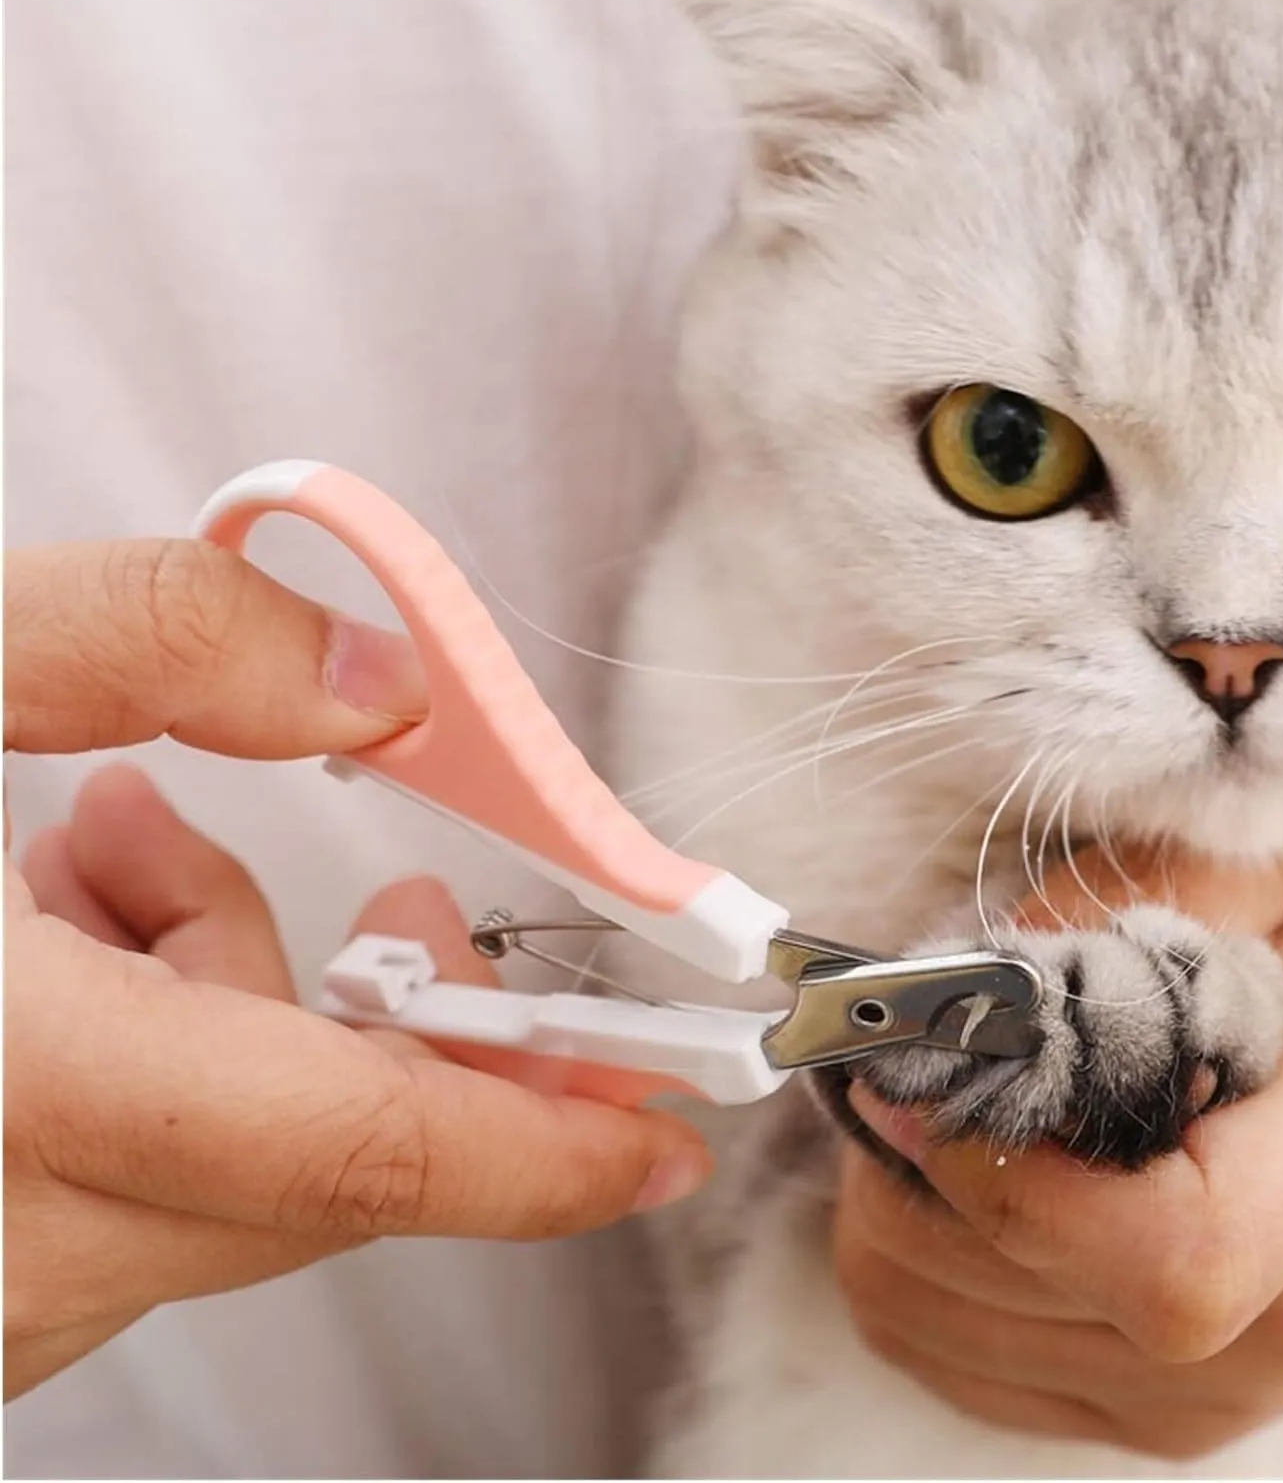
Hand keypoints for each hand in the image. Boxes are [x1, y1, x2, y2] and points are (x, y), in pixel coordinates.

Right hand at [4, 541, 710, 1398]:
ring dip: (239, 1020)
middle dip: (383, 1020)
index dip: (537, 1147)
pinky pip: (125, 1205)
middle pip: (303, 1167)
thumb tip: (377, 686)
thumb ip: (163, 633)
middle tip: (392, 884)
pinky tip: (59, 941)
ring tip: (119, 858)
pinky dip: (157, 1073)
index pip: (344, 1150)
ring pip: (219, 1184)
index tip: (667, 1135)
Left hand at [834, 839, 1282, 1457]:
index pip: (1173, 1251)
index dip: (1012, 1175)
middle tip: (902, 1067)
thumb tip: (973, 988)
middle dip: (910, 1164)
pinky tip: (945, 1191)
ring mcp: (1229, 1384)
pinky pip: (966, 1371)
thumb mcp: (1278, 864)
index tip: (934, 1074)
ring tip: (930, 1114)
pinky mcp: (1169, 1412)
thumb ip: (1130, 906)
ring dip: (895, 1214)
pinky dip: (917, 1276)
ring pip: (956, 1335)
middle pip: (1021, 1292)